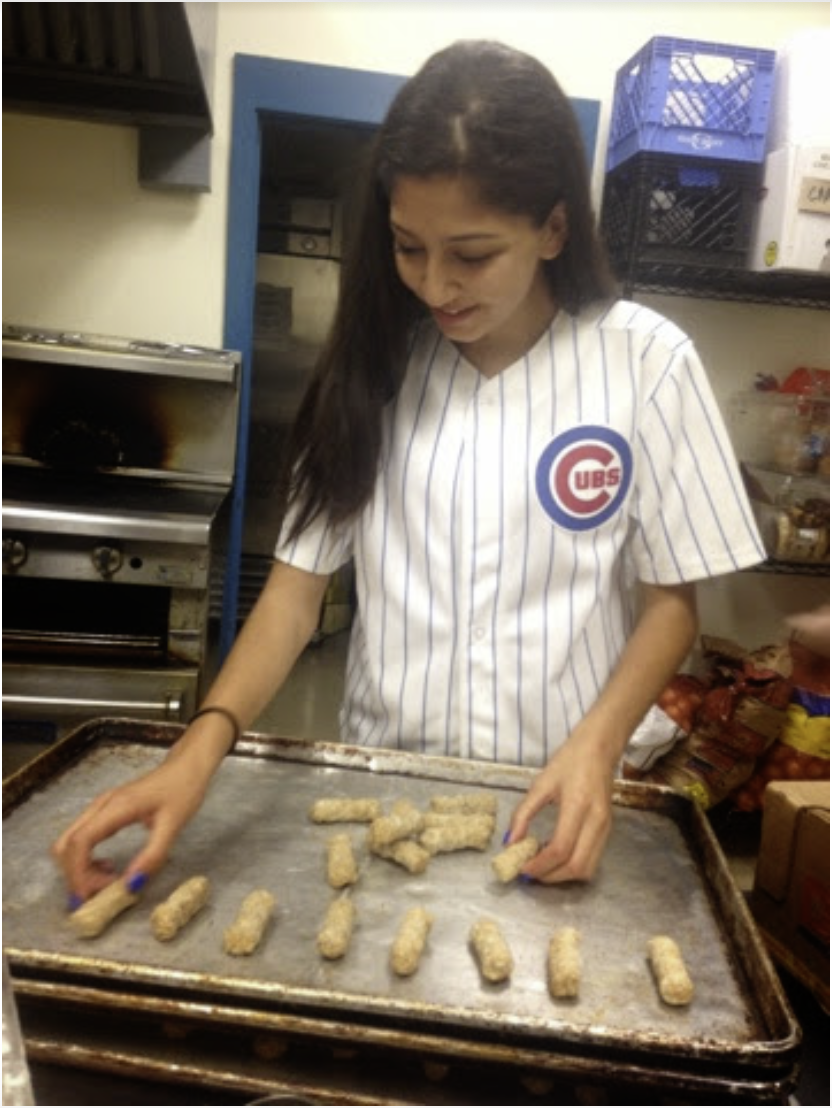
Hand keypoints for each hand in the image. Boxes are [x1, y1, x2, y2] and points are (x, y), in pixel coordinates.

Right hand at [51, 758, 208, 902]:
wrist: (187, 766)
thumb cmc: (183, 790)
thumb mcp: (174, 825)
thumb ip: (153, 856)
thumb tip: (130, 886)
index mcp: (115, 807)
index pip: (79, 843)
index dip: (78, 873)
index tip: (91, 897)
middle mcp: (100, 806)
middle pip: (66, 845)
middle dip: (76, 875)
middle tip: (101, 893)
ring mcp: (100, 808)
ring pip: (70, 843)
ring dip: (80, 868)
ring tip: (108, 880)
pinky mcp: (104, 813)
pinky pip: (81, 840)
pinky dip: (86, 859)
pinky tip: (108, 867)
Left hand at [507, 728, 615, 882]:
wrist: (599, 748)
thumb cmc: (569, 761)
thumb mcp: (540, 783)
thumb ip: (523, 814)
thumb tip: (509, 842)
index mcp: (578, 806)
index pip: (560, 849)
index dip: (539, 865)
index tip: (520, 868)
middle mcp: (596, 822)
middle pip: (576, 867)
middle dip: (550, 876)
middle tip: (529, 872)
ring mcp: (606, 828)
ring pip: (586, 869)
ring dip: (562, 875)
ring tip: (541, 864)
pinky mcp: (608, 830)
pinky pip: (592, 860)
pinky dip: (572, 866)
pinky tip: (555, 855)